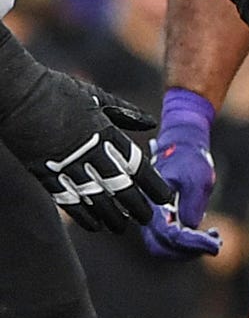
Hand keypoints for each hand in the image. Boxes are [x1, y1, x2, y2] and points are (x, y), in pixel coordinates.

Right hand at [0, 70, 173, 233]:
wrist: (14, 90)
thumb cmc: (54, 90)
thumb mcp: (94, 96)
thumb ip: (124, 112)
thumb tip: (151, 124)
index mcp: (104, 131)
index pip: (136, 164)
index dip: (153, 184)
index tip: (165, 198)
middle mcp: (88, 150)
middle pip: (120, 186)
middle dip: (136, 206)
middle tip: (146, 219)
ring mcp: (64, 162)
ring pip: (95, 198)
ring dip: (111, 216)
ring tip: (122, 227)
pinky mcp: (42, 170)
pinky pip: (66, 199)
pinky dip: (82, 215)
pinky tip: (94, 225)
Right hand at [141, 87, 220, 257]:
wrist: (183, 147)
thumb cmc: (190, 160)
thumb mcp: (198, 180)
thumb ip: (192, 206)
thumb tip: (188, 229)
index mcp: (152, 201)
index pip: (169, 235)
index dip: (192, 244)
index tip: (216, 243)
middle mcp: (148, 212)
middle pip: (160, 248)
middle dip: (189, 252)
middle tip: (215, 243)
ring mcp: (153, 217)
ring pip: (164, 248)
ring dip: (190, 250)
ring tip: (214, 237)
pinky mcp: (161, 218)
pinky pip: (169, 241)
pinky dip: (188, 244)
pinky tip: (208, 234)